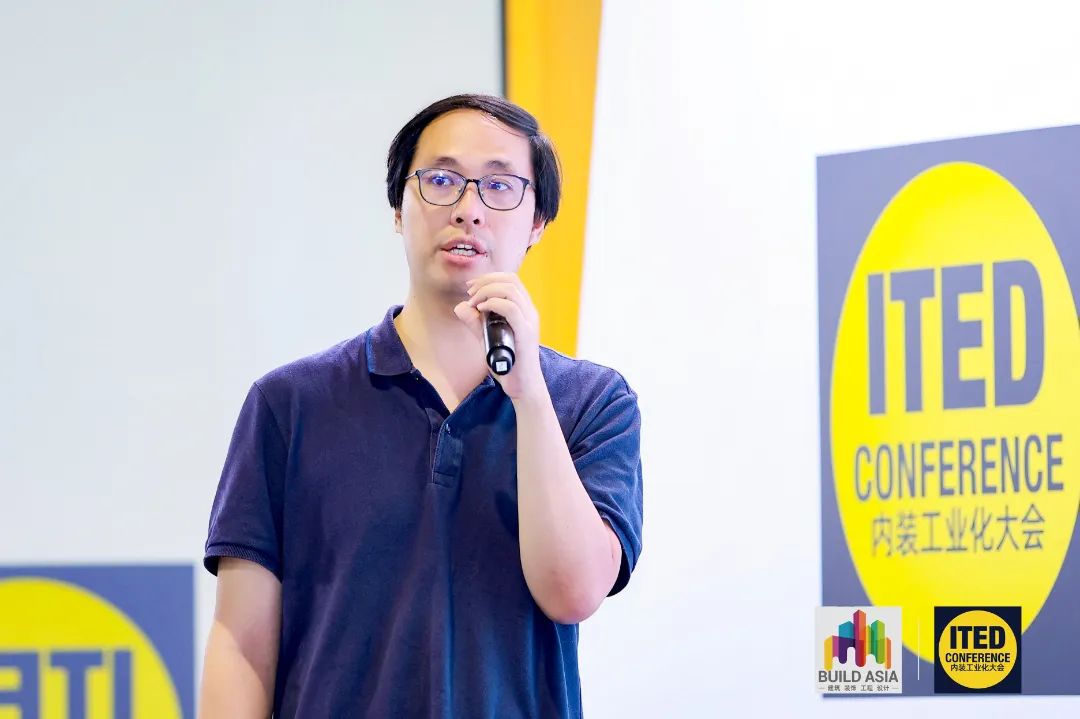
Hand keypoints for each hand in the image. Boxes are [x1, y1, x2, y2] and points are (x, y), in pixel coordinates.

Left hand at [453, 272, 545, 400]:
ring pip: (510, 290)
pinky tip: (480, 311)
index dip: (488, 278)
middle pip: (510, 280)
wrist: (522, 387)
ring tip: (474, 302)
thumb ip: (476, 323)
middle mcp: (529, 312)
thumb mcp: (487, 339)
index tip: (470, 288)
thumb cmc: (508, 364)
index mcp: (524, 310)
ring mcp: (529, 322)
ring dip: (487, 291)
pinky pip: (511, 309)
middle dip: (485, 282)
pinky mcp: (526, 334)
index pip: (510, 280)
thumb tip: (460, 307)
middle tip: (470, 293)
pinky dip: (493, 304)